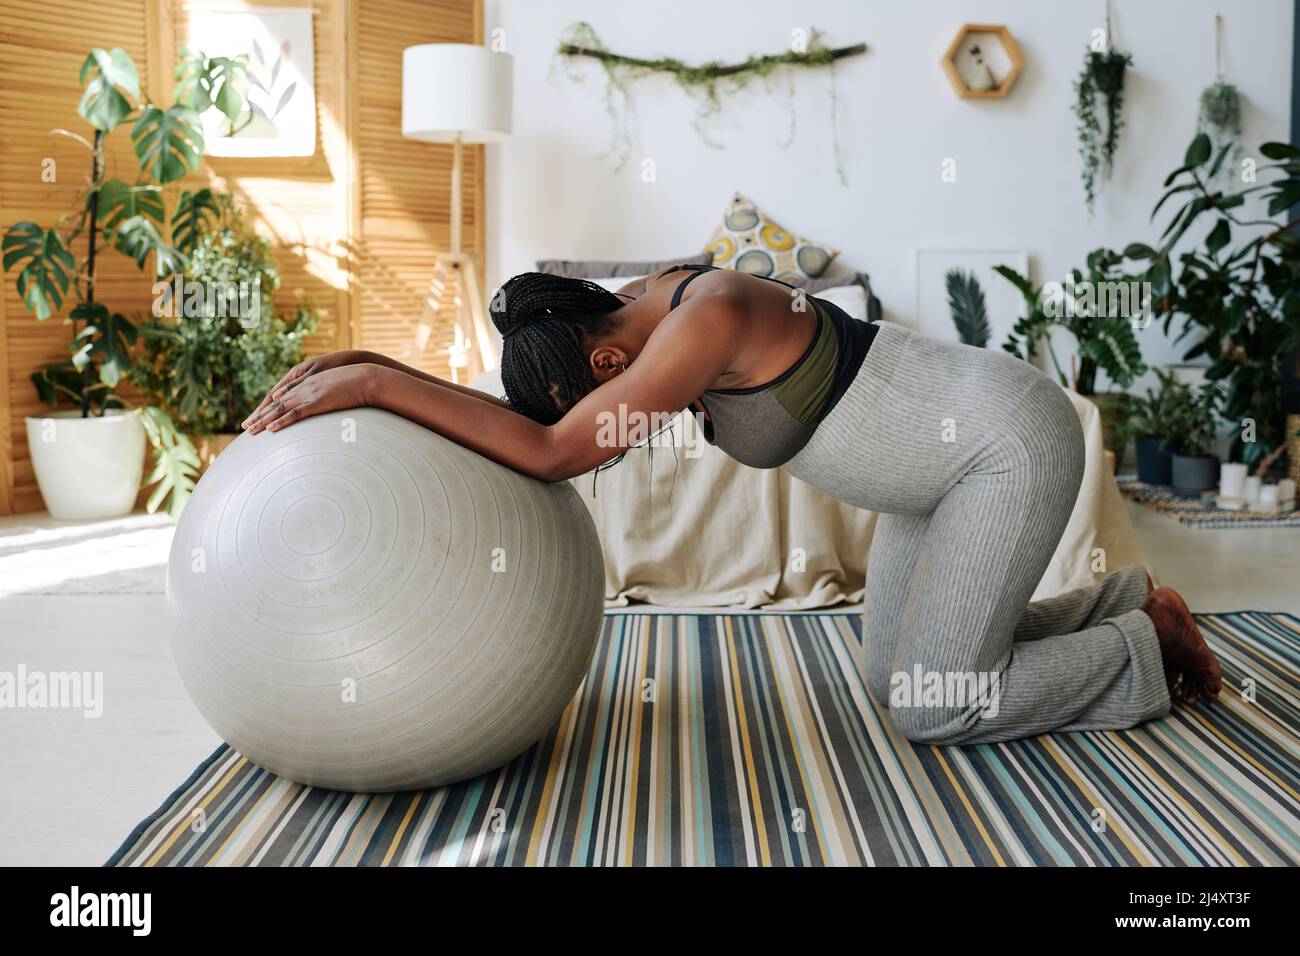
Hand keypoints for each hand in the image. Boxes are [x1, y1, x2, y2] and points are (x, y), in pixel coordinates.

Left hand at [243, 364, 382, 433]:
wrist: (367, 377)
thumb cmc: (357, 383)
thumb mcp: (337, 386)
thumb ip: (325, 393)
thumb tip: (320, 404)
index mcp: (307, 382)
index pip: (281, 395)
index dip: (267, 407)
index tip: (257, 416)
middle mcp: (304, 386)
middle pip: (275, 403)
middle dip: (259, 415)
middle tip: (245, 427)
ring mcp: (309, 394)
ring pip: (280, 408)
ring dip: (263, 420)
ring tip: (250, 431)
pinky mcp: (317, 402)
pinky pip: (295, 414)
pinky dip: (282, 421)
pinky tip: (271, 429)